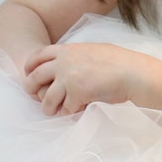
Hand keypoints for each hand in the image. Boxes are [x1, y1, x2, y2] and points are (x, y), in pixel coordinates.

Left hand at [22, 42, 155, 115]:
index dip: (30, 65)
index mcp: (69, 49)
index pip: (39, 55)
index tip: (28, 74)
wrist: (134, 74)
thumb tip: (66, 66)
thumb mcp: (94, 51)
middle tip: (35, 96)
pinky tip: (78, 110)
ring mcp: (69, 78)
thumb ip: (77, 56)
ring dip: (49, 108)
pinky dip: (69, 112)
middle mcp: (64, 62)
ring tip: (54, 111)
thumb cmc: (120, 63)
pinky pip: (65, 109)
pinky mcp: (76, 93)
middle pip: (35, 77)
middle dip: (31, 89)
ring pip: (47, 98)